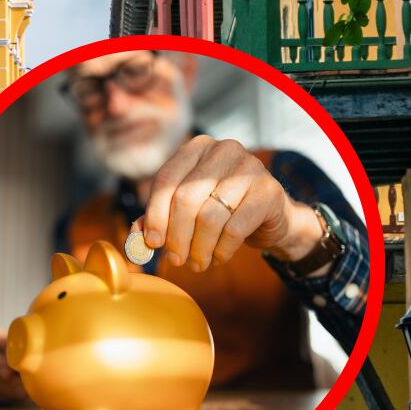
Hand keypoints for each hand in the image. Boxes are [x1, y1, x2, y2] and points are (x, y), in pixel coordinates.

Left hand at [130, 135, 328, 273]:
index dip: (154, 215)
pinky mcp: (268, 191)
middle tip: (175, 260)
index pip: (165, 180)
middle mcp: (223, 149)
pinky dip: (221, 250)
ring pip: (209, 216)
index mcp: (197, 146)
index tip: (152, 242)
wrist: (274, 216)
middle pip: (185, 199)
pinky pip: (234, 229)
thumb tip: (136, 239)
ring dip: (198, 248)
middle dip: (176, 236)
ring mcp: (249, 167)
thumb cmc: (224, 209)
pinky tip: (218, 258)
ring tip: (196, 263)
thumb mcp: (189, 208)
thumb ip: (160, 217)